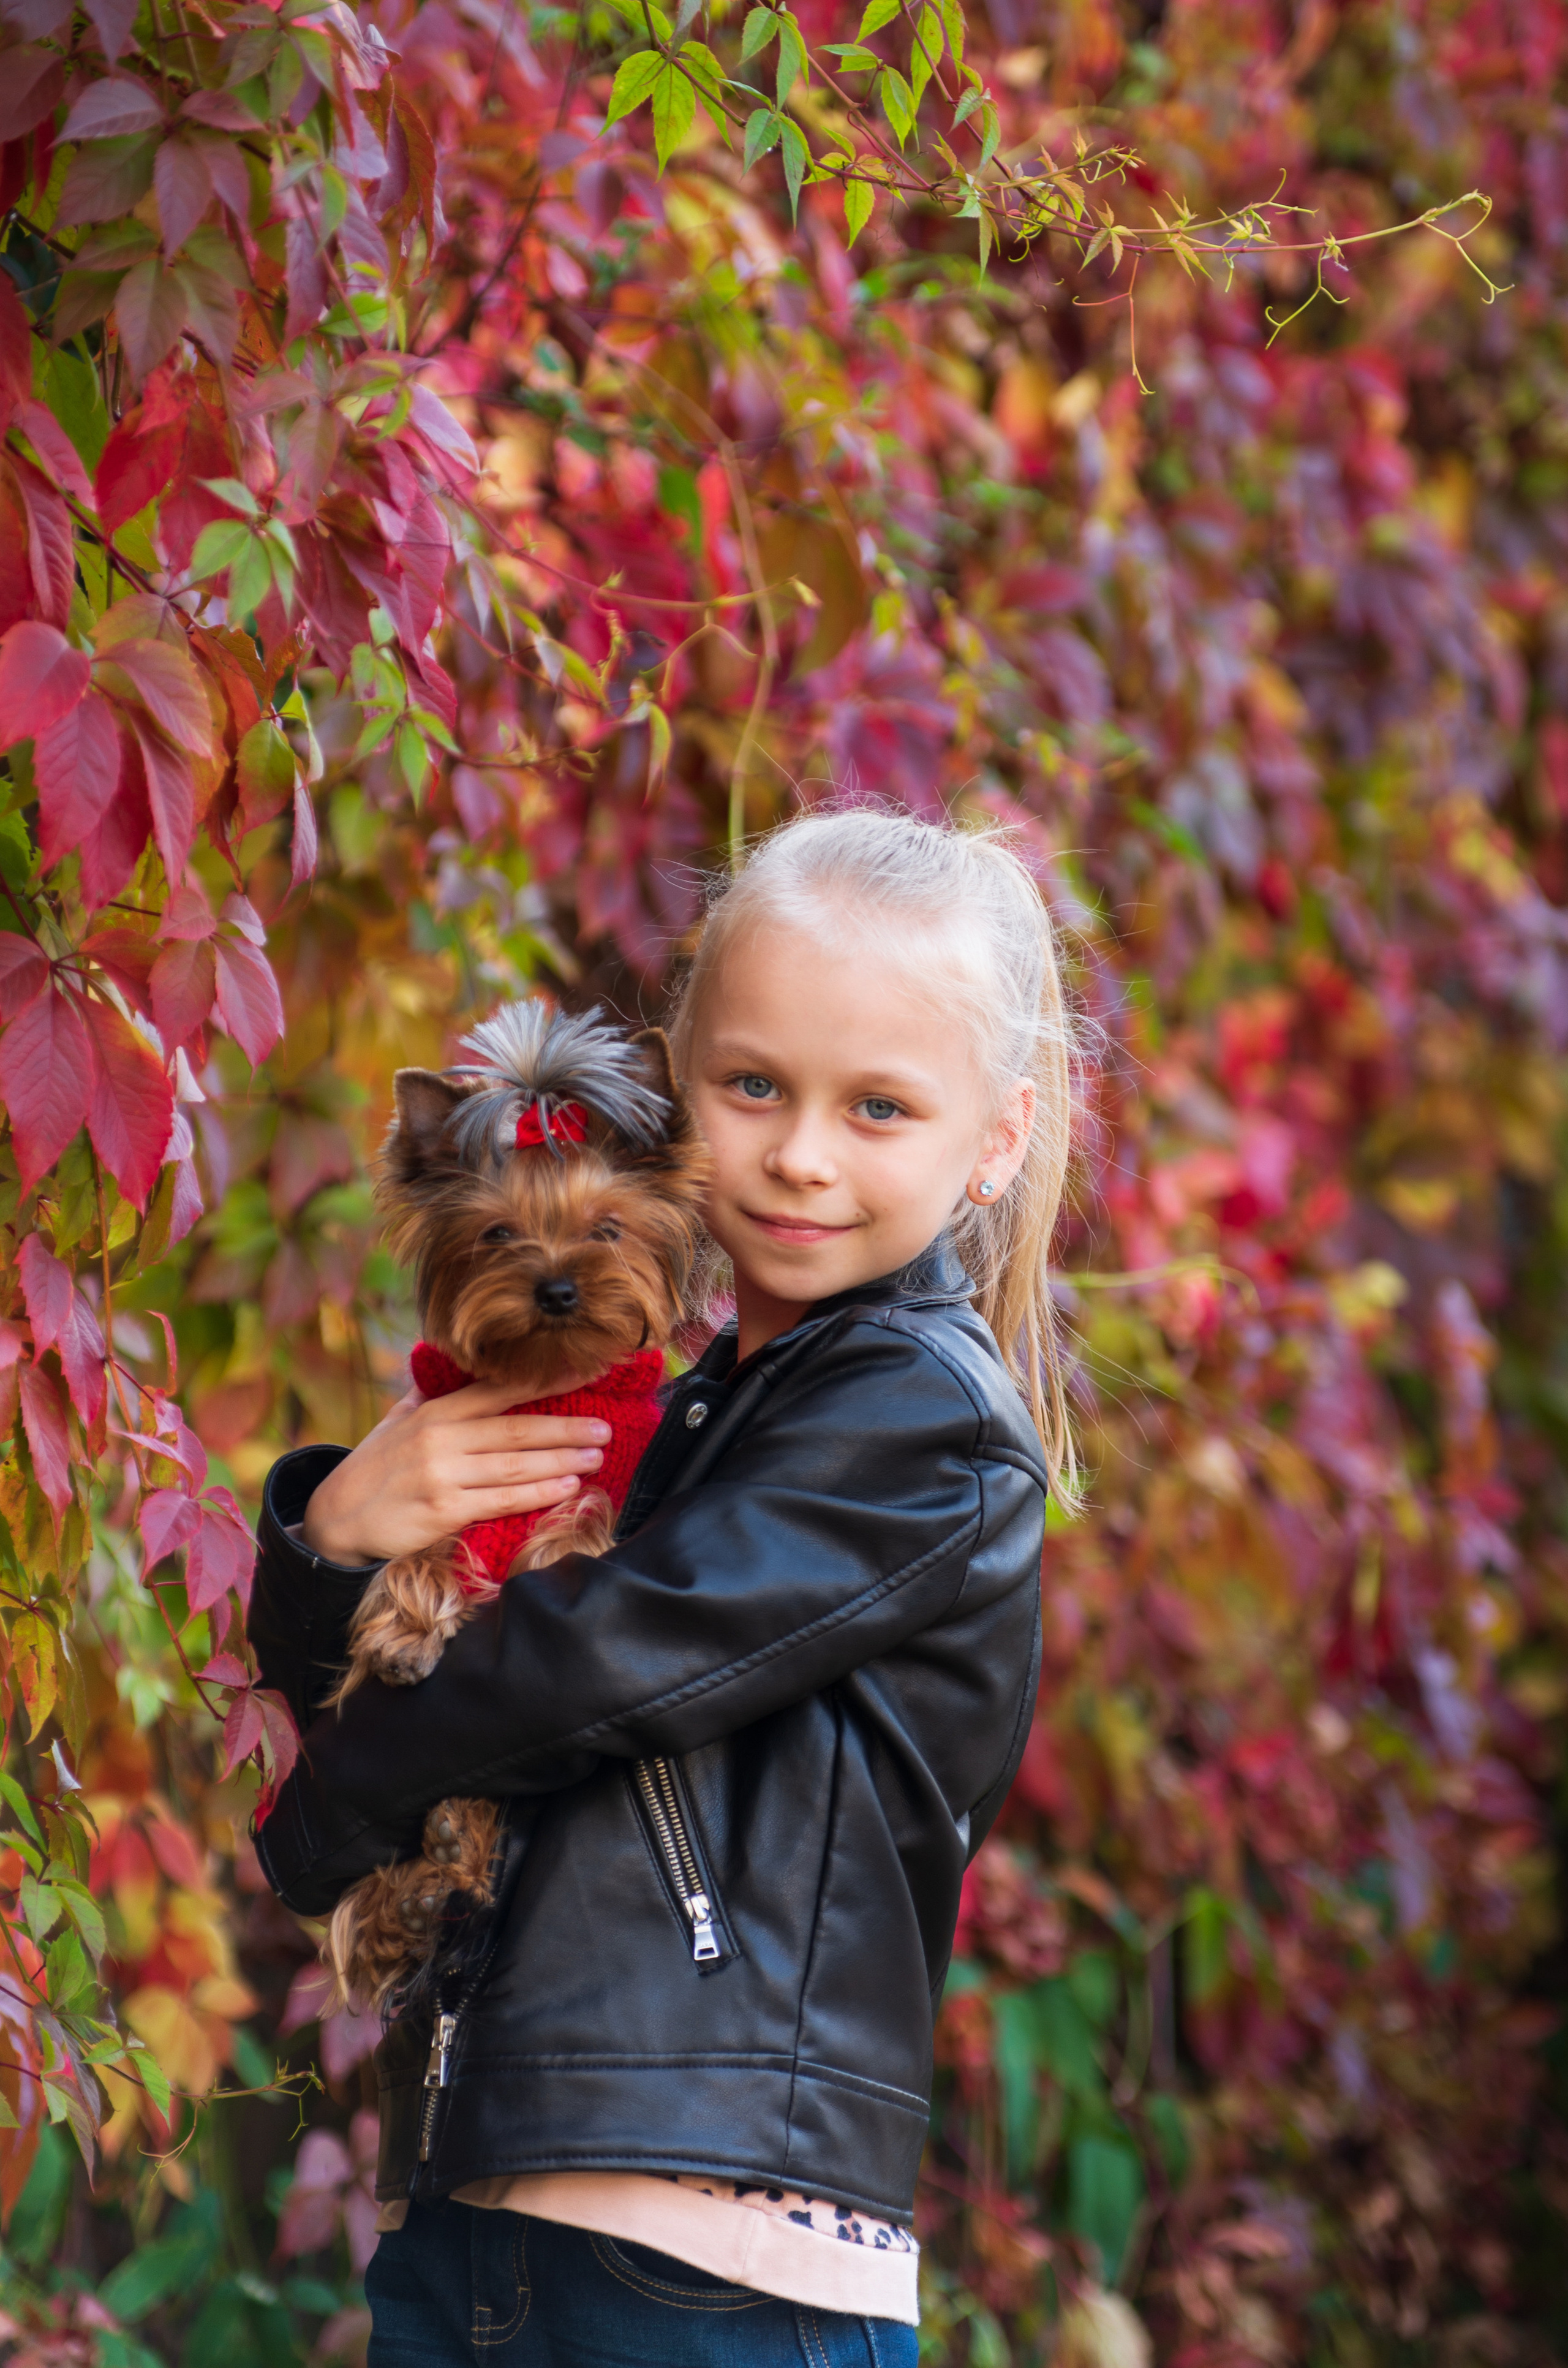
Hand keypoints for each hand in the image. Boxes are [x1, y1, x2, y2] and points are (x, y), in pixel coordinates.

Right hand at [300, 1382, 612, 1565]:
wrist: (337, 1518)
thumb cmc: (376, 1466)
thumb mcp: (399, 1421)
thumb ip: (432, 1394)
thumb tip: (457, 1362)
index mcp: (435, 1411)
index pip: (500, 1389)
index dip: (545, 1380)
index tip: (585, 1374)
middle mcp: (440, 1438)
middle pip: (516, 1428)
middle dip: (566, 1427)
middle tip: (604, 1428)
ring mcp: (442, 1474)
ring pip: (515, 1465)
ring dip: (561, 1460)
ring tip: (595, 1456)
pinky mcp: (443, 1511)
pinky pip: (501, 1500)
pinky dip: (537, 1493)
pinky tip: (566, 1488)